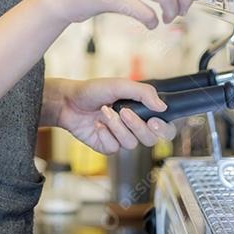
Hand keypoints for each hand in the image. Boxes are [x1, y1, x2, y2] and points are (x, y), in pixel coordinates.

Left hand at [46, 77, 176, 154]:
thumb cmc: (94, 90)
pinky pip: (114, 148)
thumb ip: (143, 93)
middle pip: (151, 139)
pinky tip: (96, 124)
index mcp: (142, 112)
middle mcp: (134, 127)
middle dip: (137, 126)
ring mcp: (121, 138)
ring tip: (104, 111)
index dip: (165, 129)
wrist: (68, 101)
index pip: (165, 127)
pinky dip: (105, 134)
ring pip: (131, 143)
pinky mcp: (107, 147)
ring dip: (117, 126)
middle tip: (125, 112)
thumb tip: (162, 106)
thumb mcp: (120, 85)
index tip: (154, 121)